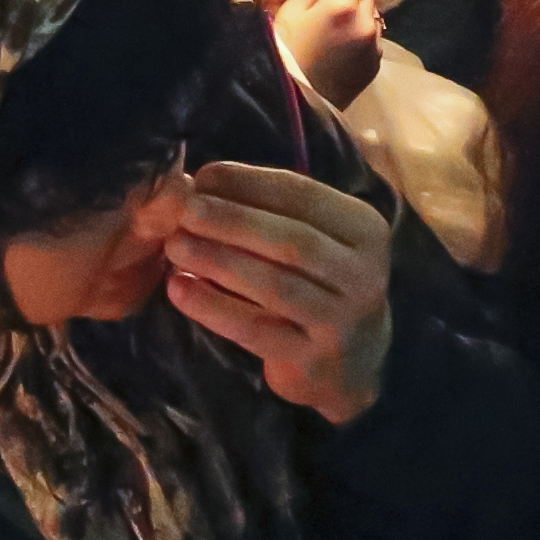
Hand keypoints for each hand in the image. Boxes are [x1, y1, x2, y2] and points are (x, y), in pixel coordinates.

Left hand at [165, 158, 395, 422]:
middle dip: (232, 221)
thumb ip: (271, 211)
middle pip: (292, 241)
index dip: (251, 183)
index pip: (304, 197)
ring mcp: (341, 321)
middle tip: (184, 210)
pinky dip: (213, 307)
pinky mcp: (312, 360)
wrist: (351, 362)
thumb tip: (204, 181)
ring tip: (175, 245)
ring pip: (274, 285)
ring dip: (219, 261)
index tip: (204, 176)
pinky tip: (179, 289)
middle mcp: (363, 274)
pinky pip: (255, 330)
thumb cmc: (320, 285)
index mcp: (365, 230)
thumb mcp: (315, 240)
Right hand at [262, 0, 383, 106]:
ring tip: (327, 15)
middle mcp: (367, 21)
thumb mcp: (288, 9)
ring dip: (353, 4)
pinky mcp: (375, 63)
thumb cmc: (280, 51)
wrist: (288, 107)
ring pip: (368, 9)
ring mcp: (374, 45)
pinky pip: (369, 34)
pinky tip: (335, 38)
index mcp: (343, 4)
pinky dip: (357, 28)